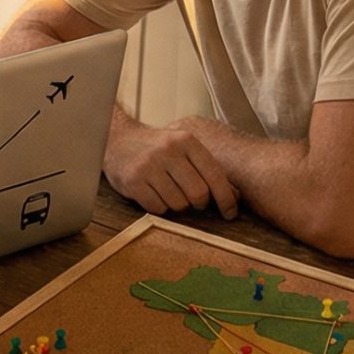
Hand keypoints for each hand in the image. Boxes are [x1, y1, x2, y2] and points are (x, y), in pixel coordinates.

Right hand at [105, 117, 238, 218]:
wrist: (118, 139)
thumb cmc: (158, 148)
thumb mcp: (184, 149)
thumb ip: (208, 169)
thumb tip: (235, 196)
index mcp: (186, 140)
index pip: (215, 175)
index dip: (226, 199)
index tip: (230, 213)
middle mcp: (168, 151)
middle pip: (198, 193)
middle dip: (200, 204)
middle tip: (195, 202)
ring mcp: (149, 166)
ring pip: (178, 204)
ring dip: (178, 206)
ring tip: (170, 193)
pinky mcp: (133, 181)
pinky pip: (158, 208)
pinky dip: (160, 207)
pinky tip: (155, 194)